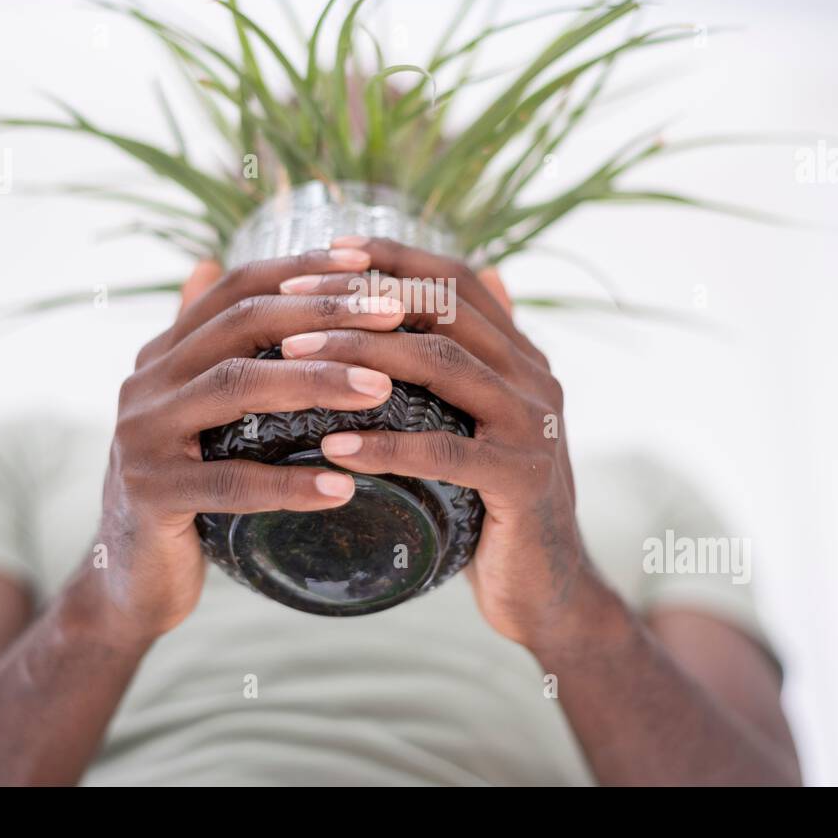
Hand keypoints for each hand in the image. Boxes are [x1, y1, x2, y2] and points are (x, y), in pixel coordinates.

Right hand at [94, 247, 406, 641]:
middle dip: (324, 314)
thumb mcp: (196, 411)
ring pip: (236, 387)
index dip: (301, 269)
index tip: (370, 265)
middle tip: (394, 316)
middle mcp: (146, 382)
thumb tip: (207, 260)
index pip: (237, 289)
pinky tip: (343, 486)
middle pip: (242, 325)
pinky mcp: (149, 493)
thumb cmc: (186, 490)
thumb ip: (207, 346)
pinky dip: (289, 483)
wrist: (130, 579)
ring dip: (316, 382)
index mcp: (164, 353)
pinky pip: (230, 482)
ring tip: (381, 389)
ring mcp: (141, 435)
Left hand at [277, 236, 608, 650]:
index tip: (330, 248)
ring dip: (360, 355)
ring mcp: (534, 427)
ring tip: (291, 357)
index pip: (456, 280)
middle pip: (444, 311)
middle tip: (290, 299)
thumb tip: (471, 284)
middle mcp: (536, 378)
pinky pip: (446, 452)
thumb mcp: (482, 424)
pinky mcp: (523, 481)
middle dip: (362, 297)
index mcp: (522, 356)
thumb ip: (471, 361)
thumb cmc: (494, 504)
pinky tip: (332, 446)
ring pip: (442, 368)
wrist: (547, 589)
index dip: (395, 256)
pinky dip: (385, 446)